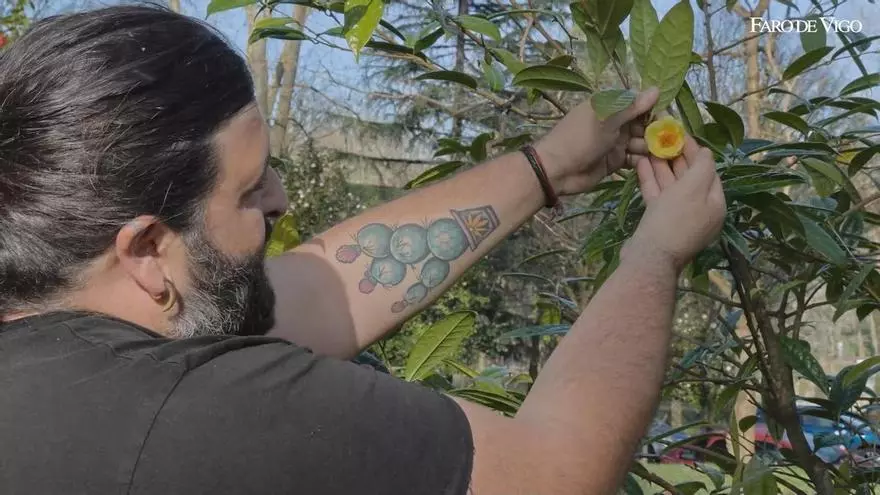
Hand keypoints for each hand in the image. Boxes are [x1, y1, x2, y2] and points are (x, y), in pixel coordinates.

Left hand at [534, 87, 658, 195]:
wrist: (557, 170)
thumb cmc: (579, 138)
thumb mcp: (606, 118)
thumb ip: (632, 106)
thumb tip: (657, 89)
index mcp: (610, 106)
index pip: (639, 103)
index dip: (655, 110)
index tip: (670, 118)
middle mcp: (614, 122)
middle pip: (643, 124)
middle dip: (656, 131)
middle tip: (670, 140)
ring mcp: (615, 142)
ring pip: (641, 142)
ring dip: (651, 147)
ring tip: (661, 154)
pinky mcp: (614, 161)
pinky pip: (634, 158)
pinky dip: (642, 160)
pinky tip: (651, 163)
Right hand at [623, 135, 726, 270]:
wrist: (650, 257)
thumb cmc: (675, 220)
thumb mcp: (694, 188)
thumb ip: (703, 166)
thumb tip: (706, 152)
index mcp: (714, 203)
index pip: (708, 171)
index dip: (695, 151)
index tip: (681, 134)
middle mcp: (699, 210)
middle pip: (689, 177)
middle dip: (676, 157)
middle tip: (663, 138)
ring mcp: (677, 217)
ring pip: (670, 185)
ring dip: (661, 165)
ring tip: (649, 146)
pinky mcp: (658, 221)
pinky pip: (657, 195)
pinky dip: (651, 179)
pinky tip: (641, 164)